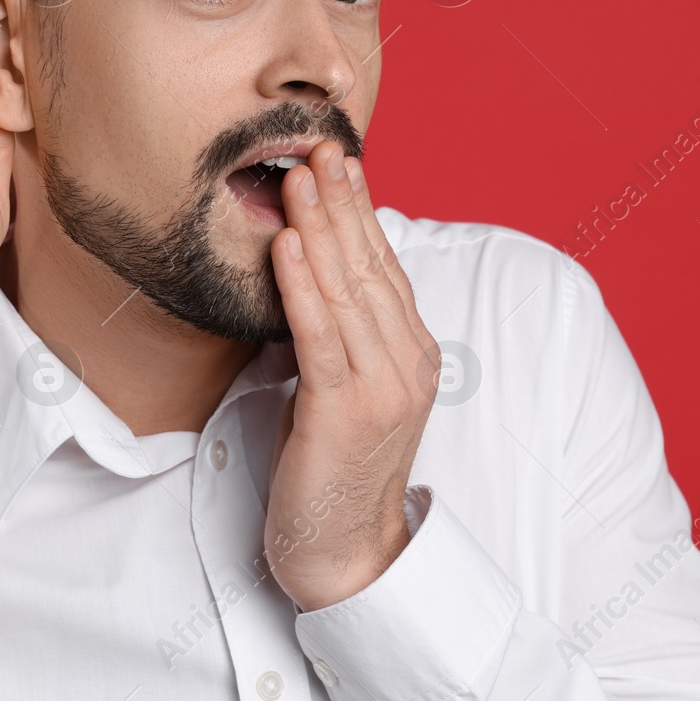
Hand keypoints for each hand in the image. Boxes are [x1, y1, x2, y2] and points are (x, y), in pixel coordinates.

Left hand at [264, 141, 440, 611]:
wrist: (345, 553)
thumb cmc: (332, 470)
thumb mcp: (342, 388)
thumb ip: (339, 336)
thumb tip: (310, 275)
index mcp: (413, 354)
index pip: (384, 267)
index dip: (360, 210)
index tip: (341, 162)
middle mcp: (408, 362)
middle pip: (370, 266)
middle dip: (342, 202)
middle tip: (319, 147)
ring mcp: (384, 386)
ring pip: (348, 290)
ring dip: (320, 227)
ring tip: (296, 177)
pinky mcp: (346, 409)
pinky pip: (320, 334)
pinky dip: (302, 284)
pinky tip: (286, 243)